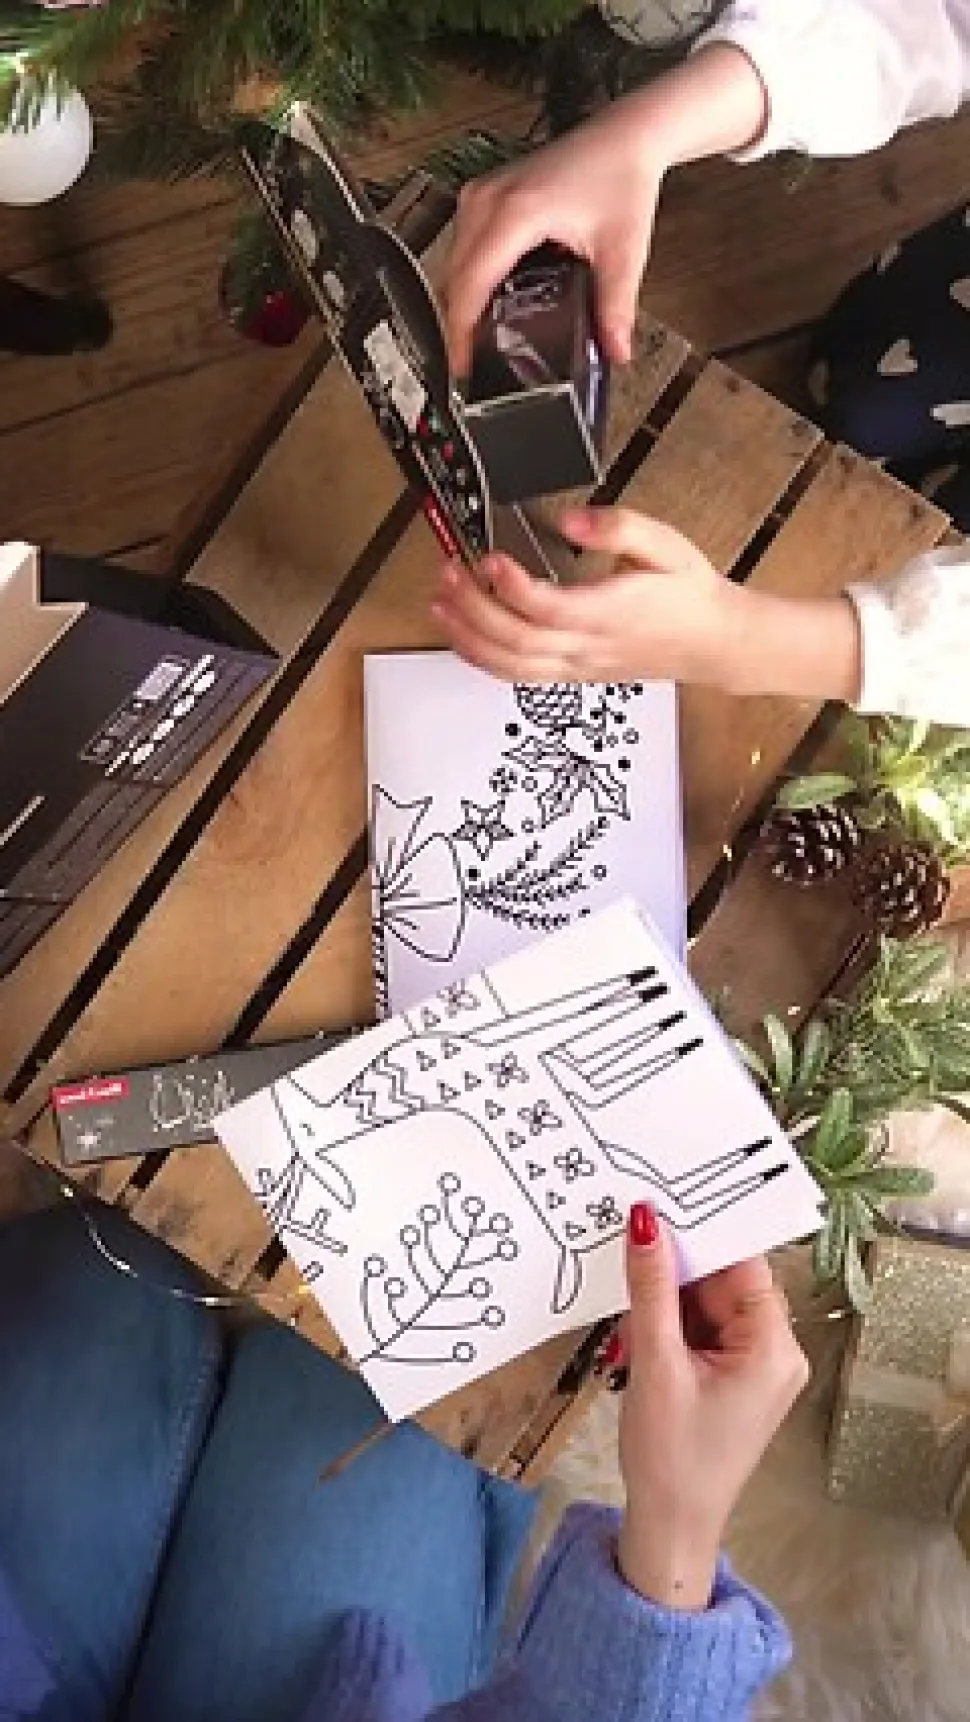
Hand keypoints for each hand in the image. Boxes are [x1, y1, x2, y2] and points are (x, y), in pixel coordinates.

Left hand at [431, 505, 743, 686]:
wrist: (713, 642)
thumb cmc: (689, 593)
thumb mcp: (665, 544)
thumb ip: (618, 526)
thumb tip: (571, 520)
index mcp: (609, 613)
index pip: (547, 607)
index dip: (510, 586)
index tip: (488, 556)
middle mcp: (587, 647)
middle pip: (516, 640)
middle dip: (473, 608)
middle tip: (449, 572)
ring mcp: (577, 667)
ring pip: (511, 666)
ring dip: (469, 638)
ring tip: (440, 604)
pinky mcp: (573, 676)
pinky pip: (519, 677)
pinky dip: (485, 661)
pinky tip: (463, 639)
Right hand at [444, 105, 662, 376]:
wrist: (621, 137)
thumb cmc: (619, 176)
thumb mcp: (622, 251)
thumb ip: (616, 308)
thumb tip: (614, 350)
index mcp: (514, 212)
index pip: (471, 285)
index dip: (462, 332)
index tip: (463, 365)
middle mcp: (487, 200)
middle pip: (454, 278)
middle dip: (459, 323)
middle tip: (472, 364)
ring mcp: (480, 194)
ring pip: (453, 263)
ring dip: (461, 301)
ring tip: (476, 340)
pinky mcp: (483, 196)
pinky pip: (462, 246)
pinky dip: (469, 278)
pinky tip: (485, 302)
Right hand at [615, 1203, 808, 1611]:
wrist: (670, 1528)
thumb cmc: (672, 1459)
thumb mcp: (656, 1364)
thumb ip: (651, 1288)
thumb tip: (646, 1223)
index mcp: (774, 1348)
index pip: (745, 1266)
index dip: (704, 1234)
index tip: (661, 1206)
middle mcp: (775, 1352)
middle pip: (725, 1282)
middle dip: (677, 1270)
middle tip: (630, 1248)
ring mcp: (754, 1366)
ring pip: (708, 1303)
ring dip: (667, 1300)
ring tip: (630, 1308)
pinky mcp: (731, 1377)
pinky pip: (701, 1328)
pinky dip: (669, 1323)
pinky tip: (638, 1333)